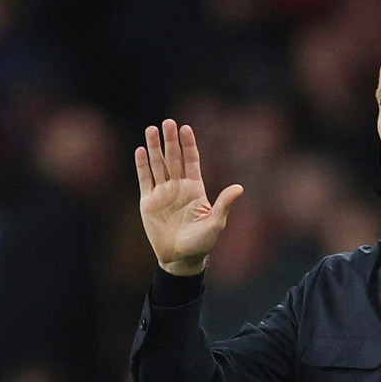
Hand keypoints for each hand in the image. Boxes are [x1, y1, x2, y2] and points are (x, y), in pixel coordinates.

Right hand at [135, 119, 243, 275]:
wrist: (181, 258)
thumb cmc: (202, 242)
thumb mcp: (215, 223)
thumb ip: (224, 204)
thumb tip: (239, 187)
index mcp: (195, 189)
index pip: (191, 161)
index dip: (189, 145)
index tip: (186, 128)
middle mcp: (178, 187)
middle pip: (173, 158)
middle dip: (171, 140)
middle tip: (168, 122)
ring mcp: (163, 194)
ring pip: (157, 165)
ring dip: (155, 147)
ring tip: (151, 129)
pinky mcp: (148, 203)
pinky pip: (145, 180)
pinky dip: (142, 166)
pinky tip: (141, 151)